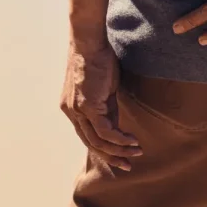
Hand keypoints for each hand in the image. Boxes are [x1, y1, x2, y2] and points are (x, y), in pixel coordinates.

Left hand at [60, 39, 141, 170]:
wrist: (89, 41)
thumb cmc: (98, 59)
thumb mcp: (103, 90)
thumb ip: (107, 109)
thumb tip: (117, 127)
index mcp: (71, 108)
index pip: (87, 136)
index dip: (104, 149)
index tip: (120, 157)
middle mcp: (70, 112)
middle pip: (90, 144)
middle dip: (111, 157)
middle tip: (128, 165)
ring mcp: (76, 110)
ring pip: (97, 141)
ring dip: (119, 150)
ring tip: (136, 152)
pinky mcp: (86, 106)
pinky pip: (104, 131)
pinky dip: (119, 139)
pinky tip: (132, 141)